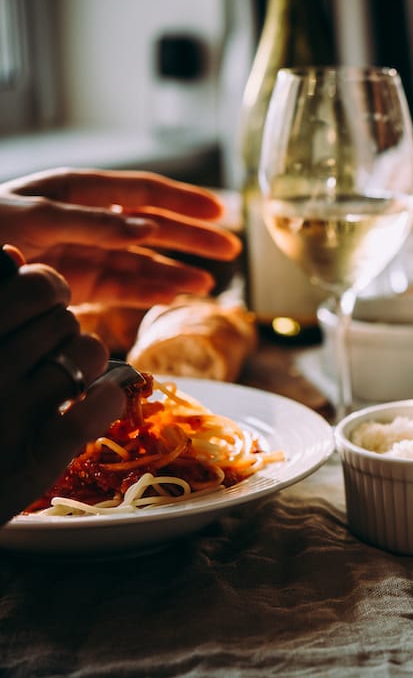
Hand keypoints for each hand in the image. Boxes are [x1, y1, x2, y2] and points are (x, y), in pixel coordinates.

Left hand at [0, 168, 241, 307]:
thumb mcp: (33, 218)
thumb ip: (92, 222)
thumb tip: (147, 228)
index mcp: (78, 191)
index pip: (143, 192)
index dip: (183, 201)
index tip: (219, 212)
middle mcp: (89, 221)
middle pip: (153, 228)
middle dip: (192, 239)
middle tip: (231, 250)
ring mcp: (85, 254)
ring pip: (144, 262)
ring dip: (177, 271)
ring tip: (208, 284)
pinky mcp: (79, 286)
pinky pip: (124, 289)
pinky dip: (150, 293)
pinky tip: (177, 296)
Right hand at [0, 246, 125, 522]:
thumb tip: (11, 254)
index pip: (35, 285)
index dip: (49, 288)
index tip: (42, 301)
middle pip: (65, 319)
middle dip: (62, 327)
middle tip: (45, 347)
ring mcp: (12, 413)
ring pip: (89, 354)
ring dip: (85, 362)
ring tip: (62, 376)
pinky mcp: (40, 454)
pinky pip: (100, 404)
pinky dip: (106, 398)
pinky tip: (93, 401)